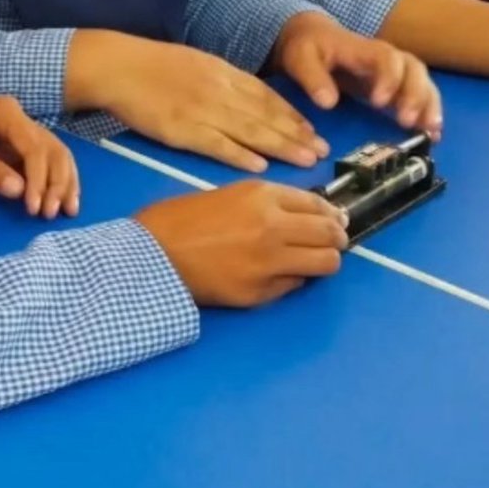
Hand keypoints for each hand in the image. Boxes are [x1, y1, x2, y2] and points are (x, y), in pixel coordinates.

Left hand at [0, 96, 78, 217]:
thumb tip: (20, 192)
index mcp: (6, 112)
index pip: (35, 147)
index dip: (39, 178)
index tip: (34, 207)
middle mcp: (18, 120)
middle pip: (52, 150)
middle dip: (58, 182)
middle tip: (53, 214)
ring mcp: (16, 134)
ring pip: (52, 156)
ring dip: (62, 182)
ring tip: (68, 210)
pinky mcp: (11, 149)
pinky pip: (39, 164)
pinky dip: (50, 182)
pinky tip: (57, 200)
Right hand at [68, 29, 328, 172]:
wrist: (118, 66)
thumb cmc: (151, 65)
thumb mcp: (195, 63)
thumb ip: (223, 80)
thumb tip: (248, 97)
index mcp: (222, 72)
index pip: (266, 96)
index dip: (293, 114)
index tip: (314, 130)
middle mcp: (219, 90)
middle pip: (266, 115)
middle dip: (297, 134)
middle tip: (323, 150)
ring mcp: (202, 110)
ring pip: (250, 130)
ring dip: (281, 146)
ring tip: (306, 159)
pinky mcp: (182, 129)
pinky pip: (217, 145)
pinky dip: (240, 156)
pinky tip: (261, 166)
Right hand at [135, 180, 347, 306]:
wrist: (151, 255)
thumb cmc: (179, 219)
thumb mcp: (227, 195)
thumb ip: (265, 203)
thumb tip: (299, 216)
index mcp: (261, 196)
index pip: (317, 204)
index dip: (331, 214)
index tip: (334, 220)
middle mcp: (273, 226)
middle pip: (330, 234)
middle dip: (337, 238)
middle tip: (334, 242)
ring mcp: (269, 262)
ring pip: (325, 263)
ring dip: (324, 261)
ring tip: (315, 261)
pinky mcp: (260, 292)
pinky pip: (294, 285)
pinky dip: (292, 279)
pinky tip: (277, 274)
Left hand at [272, 11, 442, 136]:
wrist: (313, 37)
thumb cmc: (307, 47)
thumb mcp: (300, 58)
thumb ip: (313, 78)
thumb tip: (329, 103)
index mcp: (363, 48)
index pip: (386, 58)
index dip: (388, 78)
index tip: (379, 102)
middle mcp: (386, 58)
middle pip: (413, 69)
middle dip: (415, 95)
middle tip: (407, 121)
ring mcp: (393, 71)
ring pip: (422, 82)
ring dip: (428, 105)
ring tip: (431, 131)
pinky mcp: (394, 85)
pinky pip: (419, 94)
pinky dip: (428, 112)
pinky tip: (433, 134)